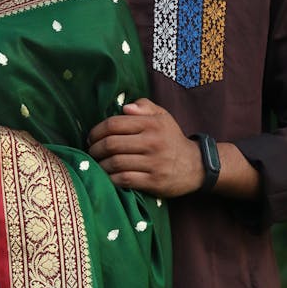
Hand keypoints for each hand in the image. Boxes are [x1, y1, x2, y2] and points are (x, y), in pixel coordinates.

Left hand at [87, 98, 202, 196]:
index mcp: (151, 124)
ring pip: (116, 163)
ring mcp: (154, 163)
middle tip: (91, 152)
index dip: (97, 131)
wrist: (196, 166)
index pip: (114, 124)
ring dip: (101, 165)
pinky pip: (125, 179)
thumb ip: (144, 106)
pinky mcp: (154, 181)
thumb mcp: (163, 116)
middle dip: (95, 149)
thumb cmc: (172, 139)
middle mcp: (152, 142)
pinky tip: (108, 177)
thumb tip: (124, 107)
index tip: (91, 138)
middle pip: (112, 144)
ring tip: (97, 165)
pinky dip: (111, 179)